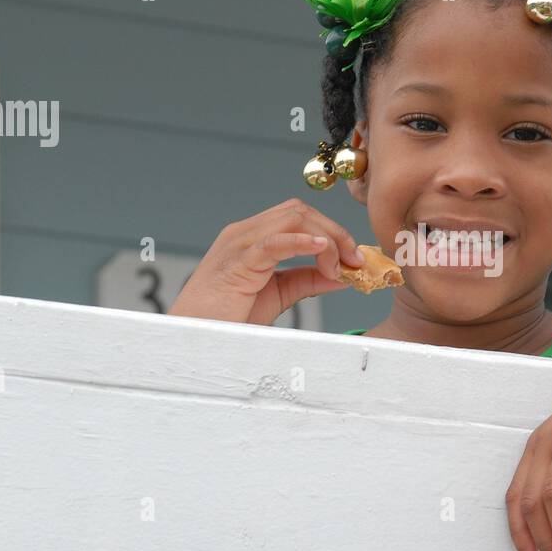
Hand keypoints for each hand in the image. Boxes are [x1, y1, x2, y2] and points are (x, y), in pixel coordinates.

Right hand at [168, 198, 365, 325]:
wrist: (195, 340)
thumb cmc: (227, 319)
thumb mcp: (278, 294)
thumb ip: (307, 280)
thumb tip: (343, 274)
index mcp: (253, 237)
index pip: (299, 216)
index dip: (332, 232)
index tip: (355, 259)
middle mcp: (244, 233)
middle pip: (300, 211)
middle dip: (335, 232)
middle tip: (356, 262)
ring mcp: (239, 244)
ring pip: (293, 219)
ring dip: (326, 240)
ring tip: (340, 267)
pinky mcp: (237, 263)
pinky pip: (273, 242)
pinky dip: (301, 242)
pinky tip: (322, 251)